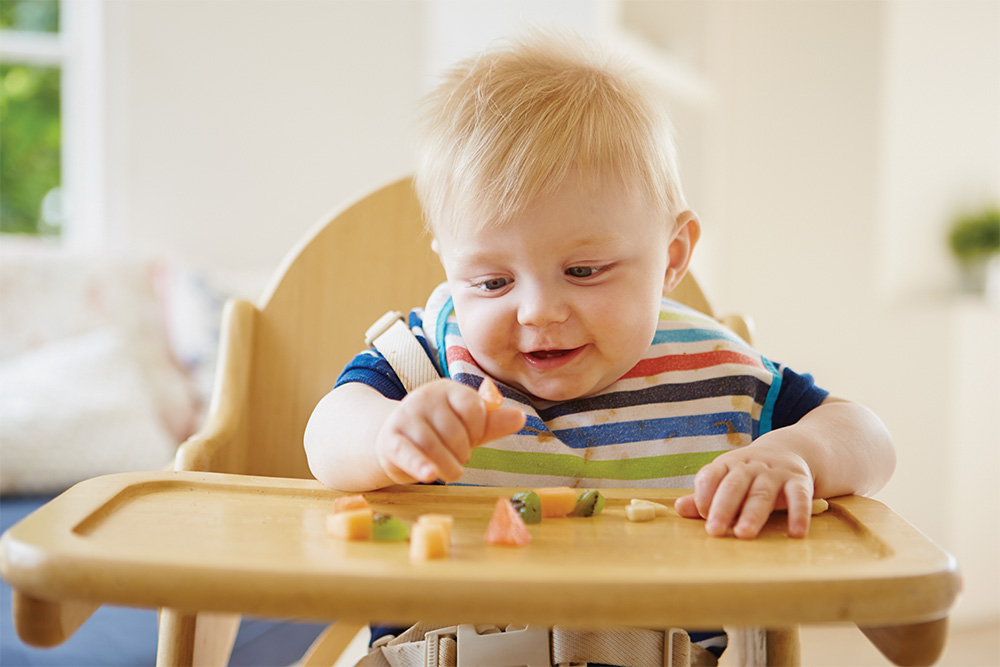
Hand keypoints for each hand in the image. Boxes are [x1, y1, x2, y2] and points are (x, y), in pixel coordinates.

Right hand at [375, 379, 525, 484]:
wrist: (395, 441)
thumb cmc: (439, 434)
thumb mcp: (469, 427)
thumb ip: (493, 423)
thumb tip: (520, 417)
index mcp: (447, 389)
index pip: (473, 409)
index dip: (477, 430)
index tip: (471, 438)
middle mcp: (424, 398)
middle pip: (455, 431)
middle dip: (462, 452)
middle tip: (456, 456)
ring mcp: (405, 418)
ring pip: (434, 446)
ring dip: (448, 467)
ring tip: (449, 471)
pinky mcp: (390, 440)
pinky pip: (407, 453)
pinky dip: (420, 465)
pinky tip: (429, 475)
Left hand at [674, 437, 814, 538]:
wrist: (789, 451)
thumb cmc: (748, 474)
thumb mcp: (725, 479)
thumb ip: (703, 496)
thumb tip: (678, 509)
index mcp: (727, 464)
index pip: (711, 475)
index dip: (704, 494)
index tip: (701, 514)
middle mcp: (750, 466)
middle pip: (734, 485)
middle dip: (723, 508)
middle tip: (714, 531)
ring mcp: (775, 472)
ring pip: (762, 493)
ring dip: (753, 514)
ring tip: (744, 534)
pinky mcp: (799, 481)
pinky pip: (799, 497)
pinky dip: (798, 514)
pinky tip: (795, 533)